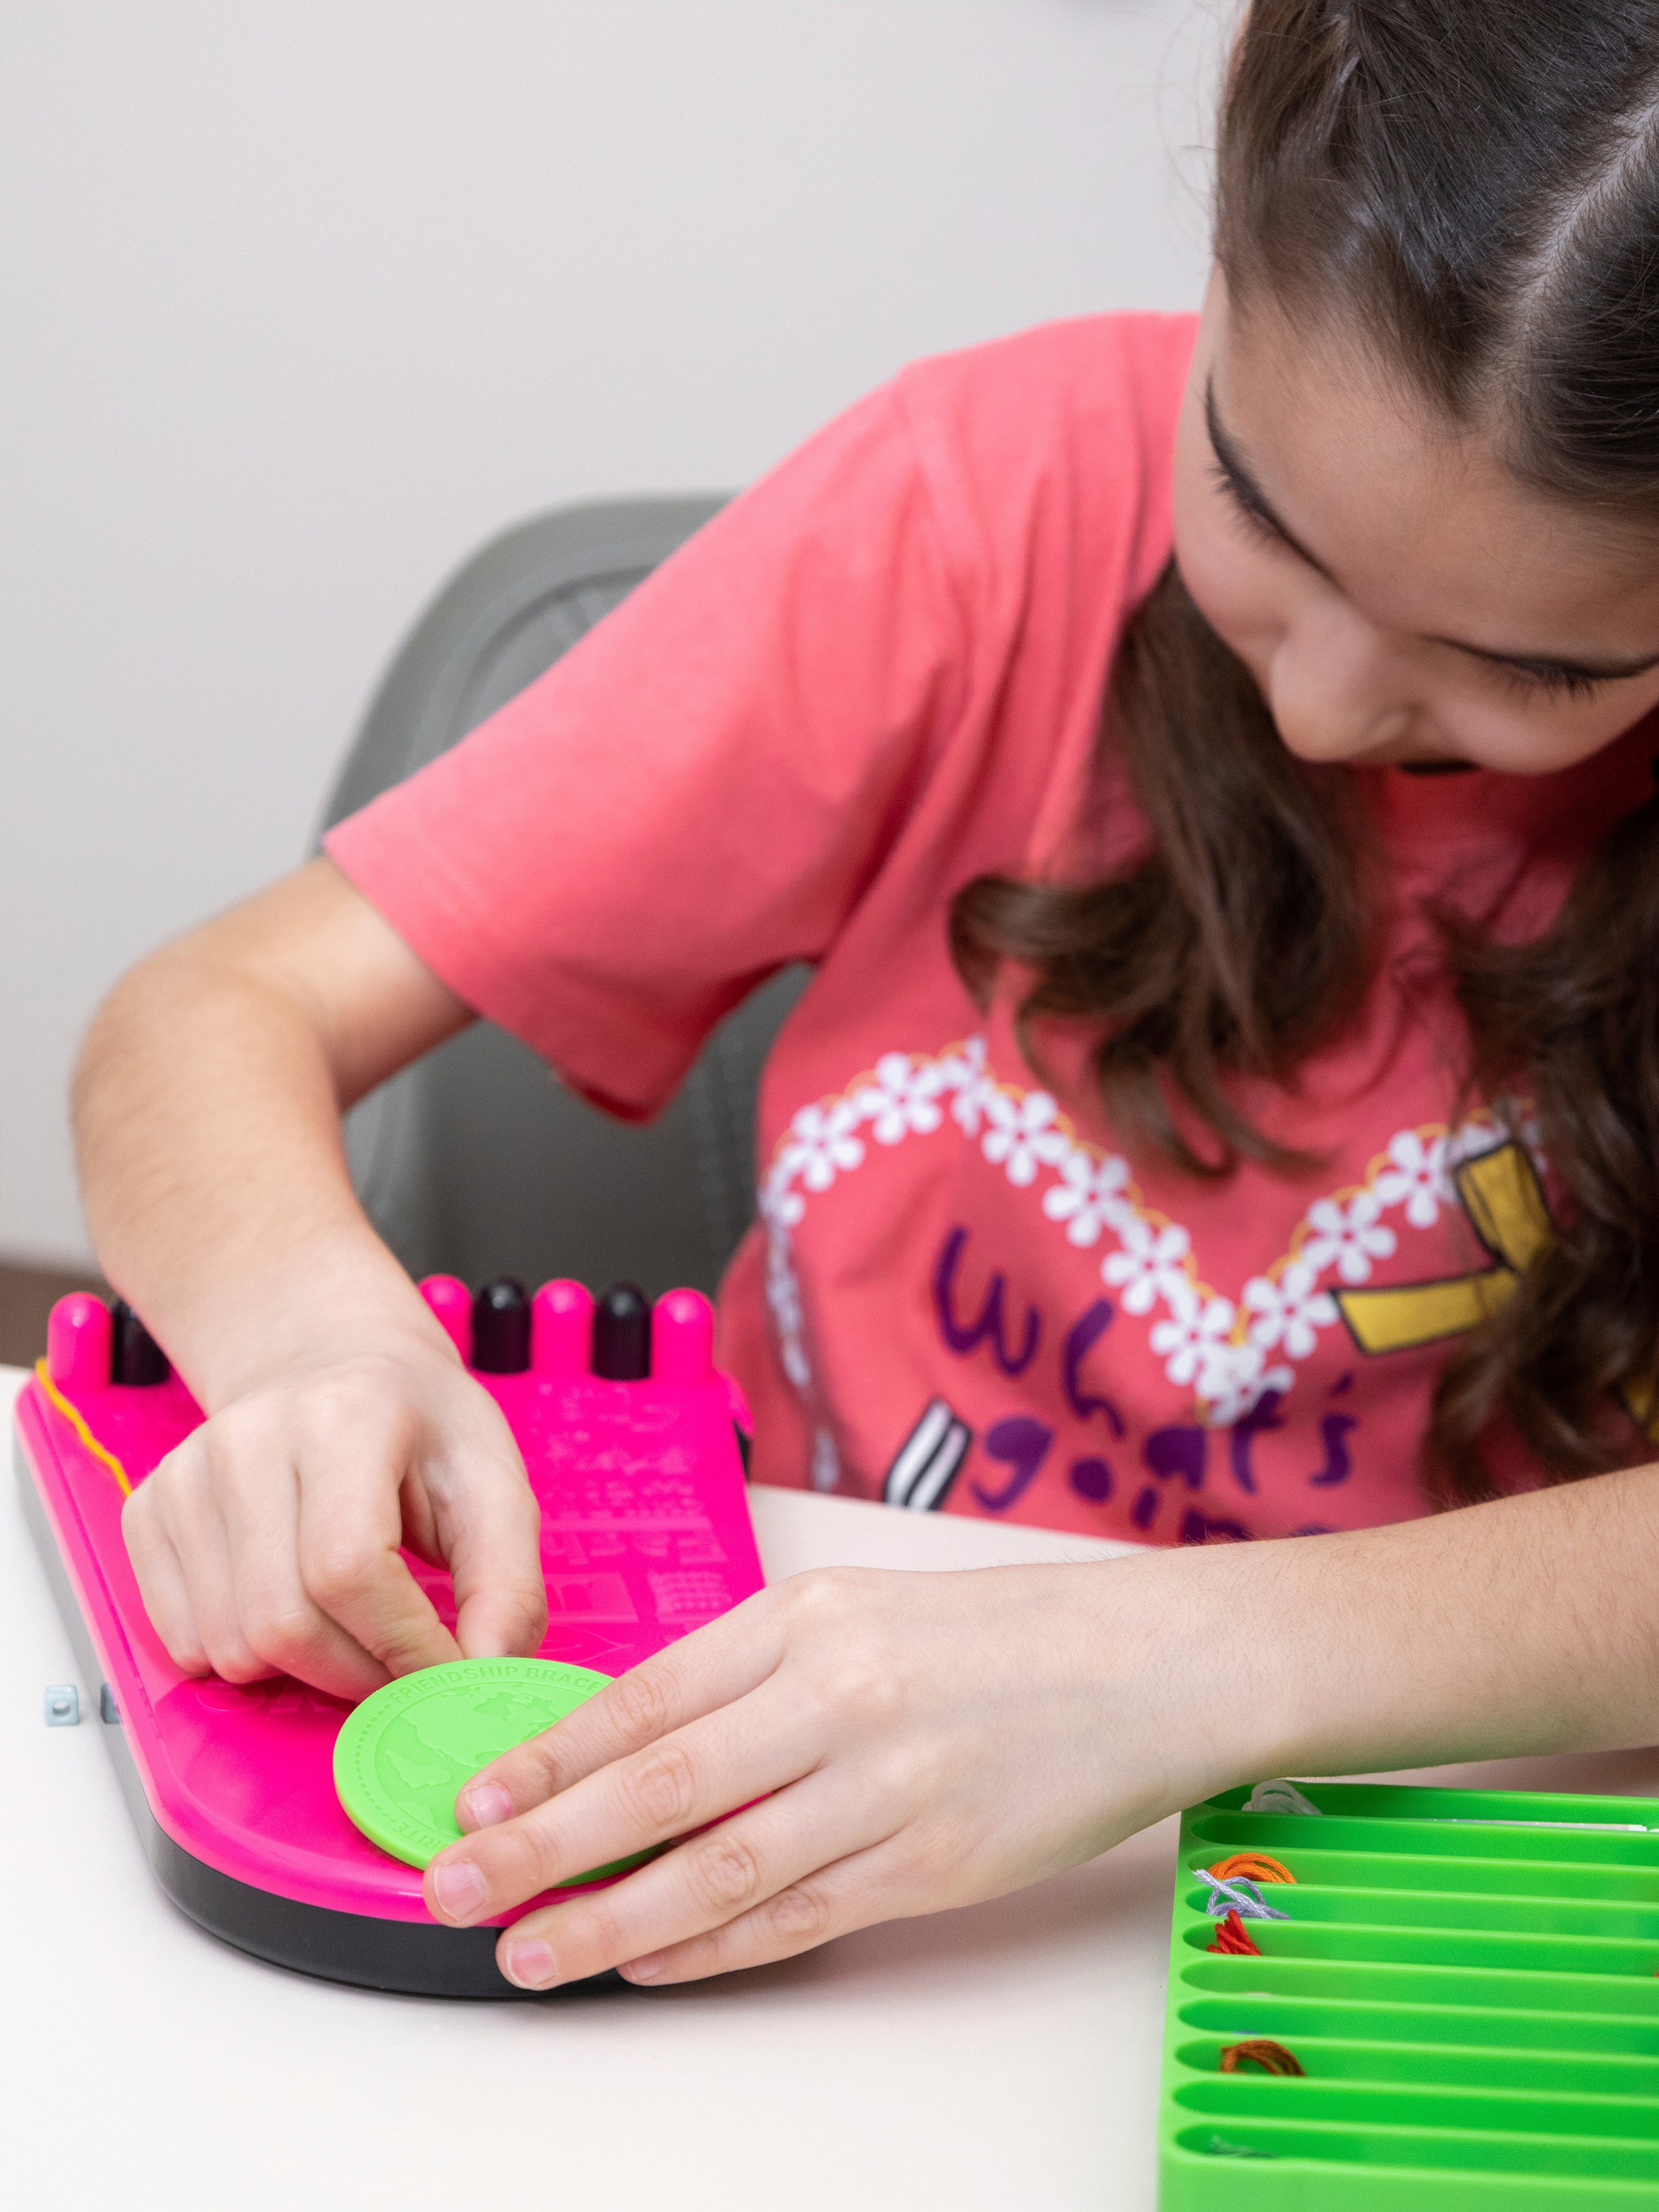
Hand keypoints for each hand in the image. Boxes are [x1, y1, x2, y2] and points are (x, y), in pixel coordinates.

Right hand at [122, 1326, 546, 1699]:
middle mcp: (247, 1439)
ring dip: (304, 1671)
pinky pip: (184, 1642)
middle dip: (357, 1673)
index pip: (349, 1571)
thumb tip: (491, 1677)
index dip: (403, 1648)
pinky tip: (293, 1607)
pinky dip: (247, 1658)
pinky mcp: (148, 1512)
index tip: (447, 1676)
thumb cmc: (418, 1429)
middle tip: (403, 1665)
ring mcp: (185, 1476)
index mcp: (343, 1417)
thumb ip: (508, 1585)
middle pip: (284, 1622)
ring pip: (231, 1646)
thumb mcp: (494, 1485)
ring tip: (353, 1626)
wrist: (332, 1367)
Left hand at [421, 1556, 1233, 1988]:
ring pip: (720, 1869)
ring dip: (610, 1918)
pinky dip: (713, 1946)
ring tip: (532, 1950)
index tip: (475, 1800)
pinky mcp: (934, 1861)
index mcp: (810, 1620)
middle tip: (457, 1888)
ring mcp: (889, 1786)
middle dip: (545, 1846)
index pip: (650, 1695)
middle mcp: (840, 1697)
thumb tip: (627, 1747)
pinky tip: (651, 1958)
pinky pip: (799, 1916)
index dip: (551, 1757)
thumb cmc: (993, 1635)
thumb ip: (749, 1672)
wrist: (1143, 1664)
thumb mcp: (859, 1613)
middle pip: (663, 1784)